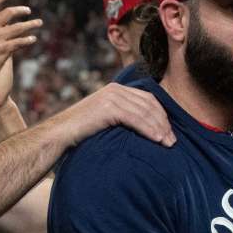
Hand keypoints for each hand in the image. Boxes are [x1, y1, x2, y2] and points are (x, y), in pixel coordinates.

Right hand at [54, 83, 175, 147]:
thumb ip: (121, 118)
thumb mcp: (104, 120)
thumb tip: (141, 130)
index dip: (162, 116)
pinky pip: (135, 118)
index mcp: (116, 90)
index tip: (169, 133)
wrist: (59, 134)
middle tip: (172, 141)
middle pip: (149, 104)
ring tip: (168, 143)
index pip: (147, 99)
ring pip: (145, 111)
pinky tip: (157, 139)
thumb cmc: (80, 133)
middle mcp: (115, 89)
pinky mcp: (108, 107)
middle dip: (164, 123)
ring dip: (159, 128)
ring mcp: (111, 96)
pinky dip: (149, 129)